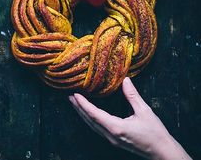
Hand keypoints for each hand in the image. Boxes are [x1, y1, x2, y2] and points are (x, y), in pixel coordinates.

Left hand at [69, 77, 191, 159]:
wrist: (162, 152)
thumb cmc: (155, 133)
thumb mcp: (144, 111)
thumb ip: (133, 95)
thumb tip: (126, 80)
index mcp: (116, 128)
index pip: (94, 114)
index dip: (83, 104)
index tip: (75, 94)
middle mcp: (111, 135)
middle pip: (90, 120)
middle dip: (78, 108)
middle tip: (70, 95)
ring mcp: (112, 139)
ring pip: (92, 125)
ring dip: (83, 113)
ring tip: (75, 102)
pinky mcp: (115, 139)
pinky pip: (98, 128)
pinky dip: (90, 118)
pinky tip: (89, 113)